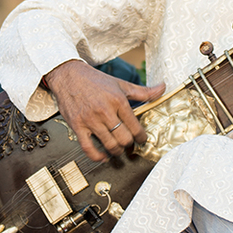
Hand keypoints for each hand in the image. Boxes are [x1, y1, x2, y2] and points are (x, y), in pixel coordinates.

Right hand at [42, 60, 165, 161]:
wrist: (69, 76)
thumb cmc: (95, 80)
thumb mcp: (121, 84)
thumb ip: (143, 91)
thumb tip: (162, 88)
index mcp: (118, 101)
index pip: (135, 126)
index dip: (141, 137)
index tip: (142, 140)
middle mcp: (105, 111)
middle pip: (124, 138)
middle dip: (129, 145)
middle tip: (129, 145)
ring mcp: (90, 120)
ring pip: (109, 145)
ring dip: (116, 151)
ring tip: (118, 149)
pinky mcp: (77, 126)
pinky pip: (88, 148)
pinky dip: (97, 157)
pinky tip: (103, 157)